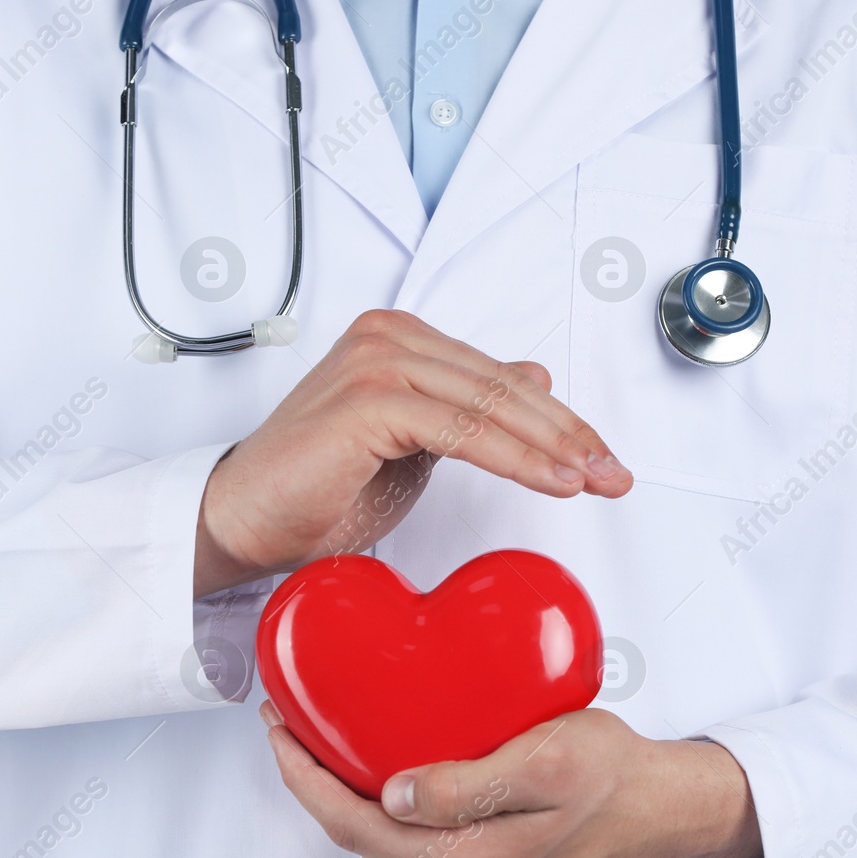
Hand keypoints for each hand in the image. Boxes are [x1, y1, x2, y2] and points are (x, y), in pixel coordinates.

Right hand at [194, 310, 633, 596]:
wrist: (243, 520)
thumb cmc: (317, 489)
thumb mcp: (416, 445)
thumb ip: (468, 409)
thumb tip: (533, 377)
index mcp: (400, 339)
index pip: (499, 378)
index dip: (559, 421)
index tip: (602, 459)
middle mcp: (389, 337)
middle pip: (503, 387)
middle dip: (568, 434)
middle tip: (613, 473)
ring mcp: (376, 361)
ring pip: (490, 404)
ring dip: (551, 448)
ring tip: (591, 481)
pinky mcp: (368, 398)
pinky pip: (461, 429)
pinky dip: (514, 458)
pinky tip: (550, 481)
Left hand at [259, 703, 763, 857]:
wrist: (668, 815)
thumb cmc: (620, 781)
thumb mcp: (550, 761)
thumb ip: (469, 782)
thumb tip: (393, 790)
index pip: (353, 823)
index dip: (305, 775)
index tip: (280, 727)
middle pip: (356, 837)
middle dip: (313, 780)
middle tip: (291, 723)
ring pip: (379, 844)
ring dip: (343, 794)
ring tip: (323, 740)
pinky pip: (408, 847)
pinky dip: (380, 809)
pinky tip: (377, 771)